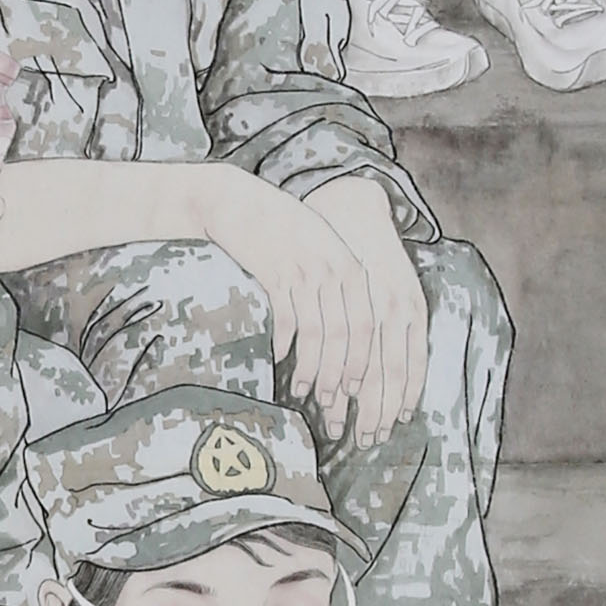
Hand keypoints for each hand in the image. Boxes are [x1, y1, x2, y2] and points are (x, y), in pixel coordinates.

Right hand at [201, 168, 381, 431]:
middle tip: (332, 404)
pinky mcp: (276, 273)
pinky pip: (286, 320)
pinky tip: (280, 360)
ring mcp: (305, 270)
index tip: (358, 392)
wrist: (237, 201)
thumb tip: (347, 342)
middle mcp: (335, 268)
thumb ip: (338, 289)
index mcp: (353, 266)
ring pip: (317, 333)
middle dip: (341, 376)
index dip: (364, 364)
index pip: (368, 326)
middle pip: (347, 335)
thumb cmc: (281, 230)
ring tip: (304, 391)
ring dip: (312, 368)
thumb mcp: (319, 252)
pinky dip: (284, 345)